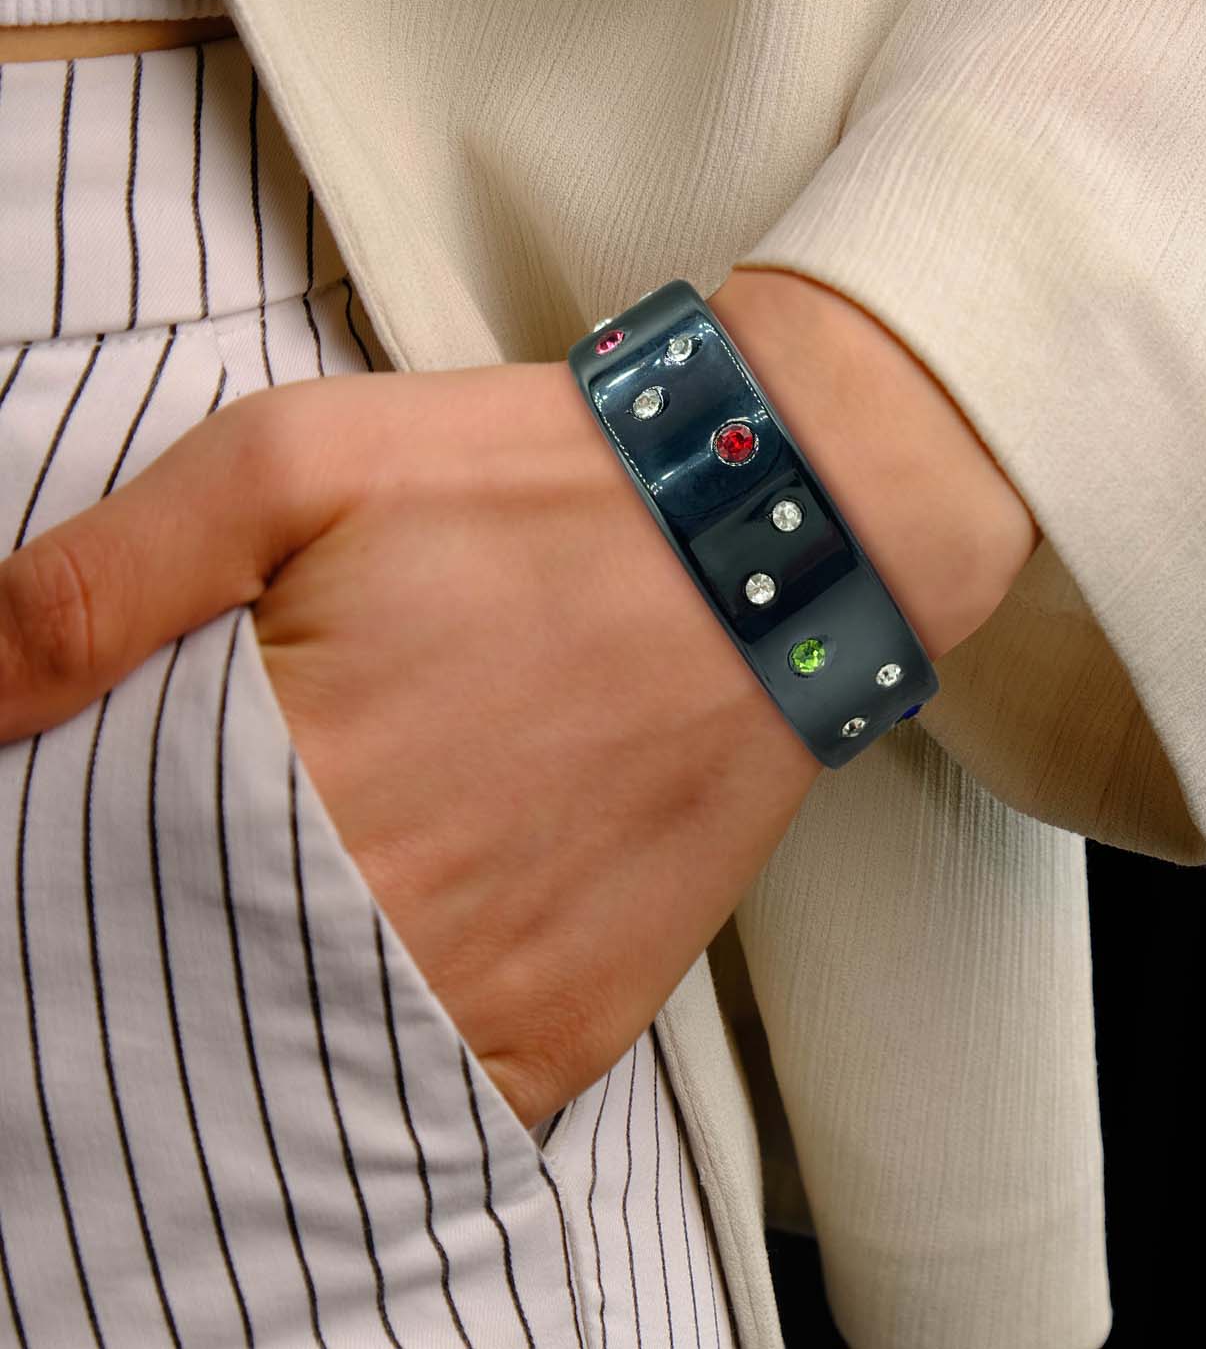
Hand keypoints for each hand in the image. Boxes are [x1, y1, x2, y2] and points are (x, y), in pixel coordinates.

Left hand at [0, 268, 1037, 1126]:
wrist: (772, 541)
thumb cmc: (536, 491)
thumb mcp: (295, 462)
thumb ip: (103, 582)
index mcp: (290, 784)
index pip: (93, 900)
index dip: (71, 877)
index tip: (94, 845)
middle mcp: (386, 919)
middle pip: (194, 999)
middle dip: (163, 950)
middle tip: (211, 866)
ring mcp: (492, 991)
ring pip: (306, 1071)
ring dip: (267, 1017)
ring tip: (289, 922)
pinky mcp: (578, 1022)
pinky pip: (438, 1105)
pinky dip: (385, 1068)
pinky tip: (377, 979)